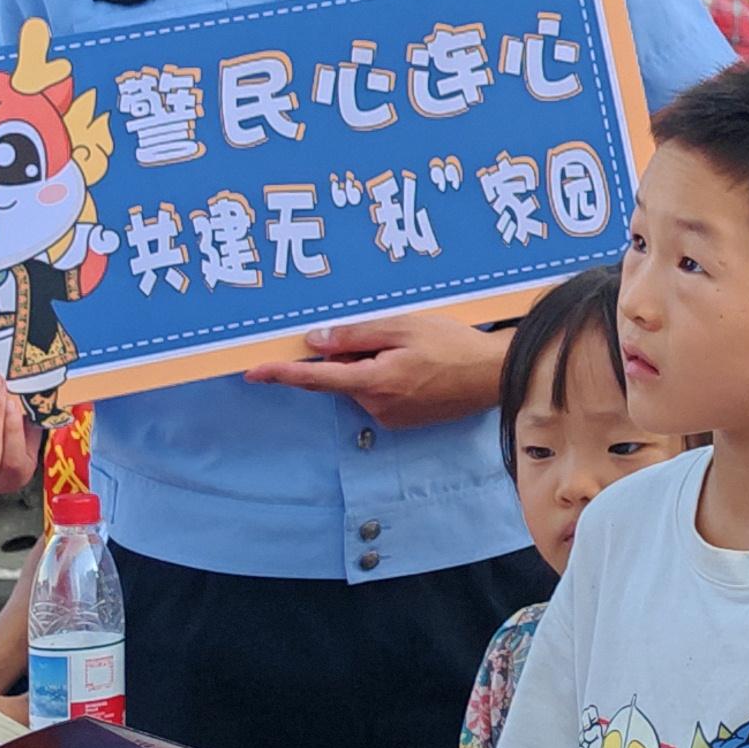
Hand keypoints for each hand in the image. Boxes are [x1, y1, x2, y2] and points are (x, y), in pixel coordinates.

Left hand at [239, 309, 505, 426]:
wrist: (494, 376)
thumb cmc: (453, 344)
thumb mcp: (403, 326)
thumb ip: (355, 335)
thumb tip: (314, 342)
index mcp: (374, 381)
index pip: (316, 378)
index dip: (282, 374)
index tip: (253, 372)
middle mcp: (377, 406)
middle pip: (342, 376)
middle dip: (351, 355)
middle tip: (386, 334)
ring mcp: (391, 416)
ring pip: (362, 384)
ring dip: (372, 364)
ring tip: (412, 347)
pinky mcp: (404, 420)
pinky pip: (380, 394)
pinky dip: (387, 376)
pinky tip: (417, 363)